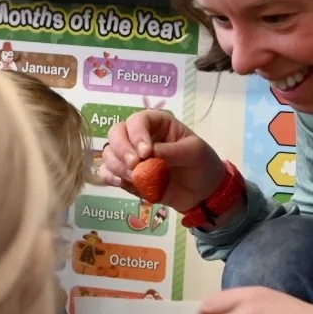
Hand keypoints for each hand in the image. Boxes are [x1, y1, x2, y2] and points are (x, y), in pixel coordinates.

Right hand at [99, 110, 226, 213]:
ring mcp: (131, 157)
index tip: (145, 153)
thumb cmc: (202, 164)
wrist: (204, 193)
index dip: (136, 134)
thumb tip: (146, 155)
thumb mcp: (193, 152)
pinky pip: (108, 173)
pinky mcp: (128, 176)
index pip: (138, 120)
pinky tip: (121, 183)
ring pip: (109, 153)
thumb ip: (170, 152)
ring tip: (136, 178)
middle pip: (116, 133)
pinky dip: (110, 177)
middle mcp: (140, 137)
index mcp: (158, 123)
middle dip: (121, 149)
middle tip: (135, 165)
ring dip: (117, 165)